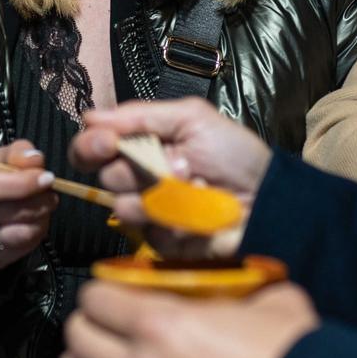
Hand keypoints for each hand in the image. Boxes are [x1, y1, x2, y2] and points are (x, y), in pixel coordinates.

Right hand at [0, 140, 55, 268]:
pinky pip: (23, 247)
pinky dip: (36, 232)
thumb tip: (36, 160)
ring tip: (44, 206)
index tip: (47, 177)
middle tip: (51, 194)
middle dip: (39, 200)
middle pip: (10, 210)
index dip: (25, 182)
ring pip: (21, 232)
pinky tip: (34, 222)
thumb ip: (15, 154)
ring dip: (41, 217)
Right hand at [71, 99, 269, 259]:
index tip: (106, 143)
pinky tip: (196, 213)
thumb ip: (140, 115)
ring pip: (123, 205)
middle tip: (170, 163)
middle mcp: (139, 179)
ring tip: (191, 186)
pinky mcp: (162, 242)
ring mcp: (149, 212)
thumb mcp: (192, 118)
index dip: (91, 145)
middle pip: (106, 176)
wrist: (267, 197)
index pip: (94, 148)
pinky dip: (173, 220)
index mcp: (141, 146)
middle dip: (134, 167)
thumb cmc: (235, 155)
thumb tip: (89, 117)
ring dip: (157, 194)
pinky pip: (148, 232)